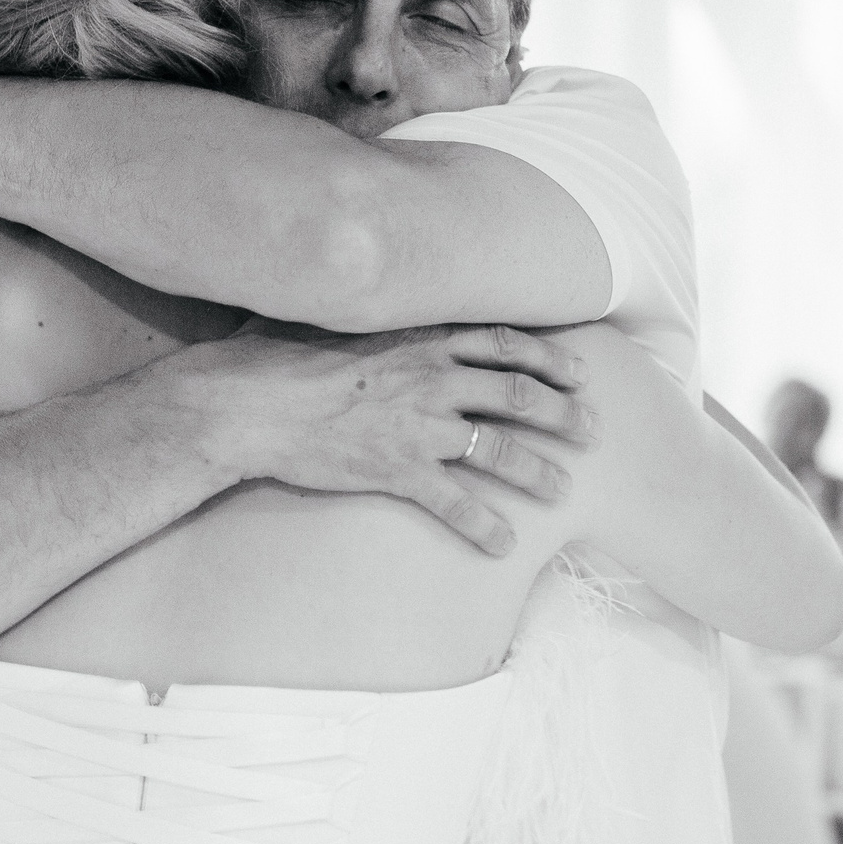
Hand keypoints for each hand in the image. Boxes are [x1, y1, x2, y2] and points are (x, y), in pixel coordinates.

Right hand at [190, 322, 596, 555]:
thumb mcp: (338, 318)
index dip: (550, 361)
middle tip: (592, 431)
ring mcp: (419, 425)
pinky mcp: (398, 469)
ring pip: (501, 449)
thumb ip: (375, 317)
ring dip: (538, 472)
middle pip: (521, 395)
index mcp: (423, 337)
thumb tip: (375, 299)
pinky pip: (455, 502)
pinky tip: (503, 544)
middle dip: (565, 415)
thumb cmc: (281, 354)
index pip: (506, 344)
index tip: (578, 374)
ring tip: (561, 490)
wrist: (249, 401)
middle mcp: (433, 377)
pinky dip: (484, 525)